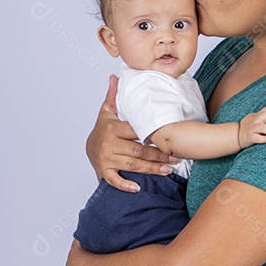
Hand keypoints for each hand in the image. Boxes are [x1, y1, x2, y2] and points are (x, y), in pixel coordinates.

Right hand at [86, 75, 179, 191]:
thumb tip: (116, 77)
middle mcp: (109, 143)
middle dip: (158, 156)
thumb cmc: (103, 128)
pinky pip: (114, 180)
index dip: (154, 136)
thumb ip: (114, 95)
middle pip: (138, 150)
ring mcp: (106, 158)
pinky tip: (137, 188)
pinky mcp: (104, 171)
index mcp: (113, 128)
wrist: (89, 147)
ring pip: (132, 165)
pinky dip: (125, 185)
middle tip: (176, 158)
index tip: (170, 138)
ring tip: (168, 170)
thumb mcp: (107, 111)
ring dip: (151, 169)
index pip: (137, 132)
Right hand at [237, 105, 265, 148]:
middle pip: (265, 114)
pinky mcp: (250, 137)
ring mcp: (252, 129)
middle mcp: (255, 120)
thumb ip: (265, 117)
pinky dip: (264, 138)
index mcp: (257, 115)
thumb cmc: (251, 127)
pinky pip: (257, 138)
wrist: (236, 136)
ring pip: (262, 127)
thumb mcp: (256, 119)